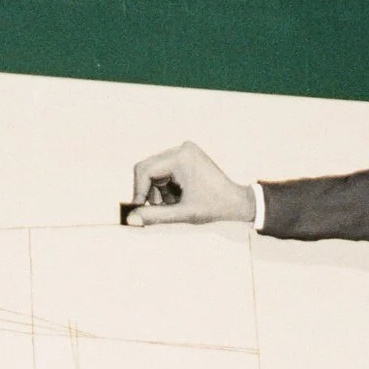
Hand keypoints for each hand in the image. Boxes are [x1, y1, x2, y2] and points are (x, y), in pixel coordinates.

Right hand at [127, 142, 252, 225]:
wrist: (237, 202)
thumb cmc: (216, 206)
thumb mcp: (182, 213)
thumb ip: (154, 216)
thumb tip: (131, 218)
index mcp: (181, 157)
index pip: (145, 170)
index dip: (138, 191)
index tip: (137, 209)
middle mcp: (181, 149)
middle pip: (148, 169)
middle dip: (148, 192)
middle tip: (156, 209)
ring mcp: (184, 151)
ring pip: (155, 172)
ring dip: (158, 191)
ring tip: (174, 205)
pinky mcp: (186, 156)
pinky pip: (165, 171)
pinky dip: (166, 187)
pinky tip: (178, 198)